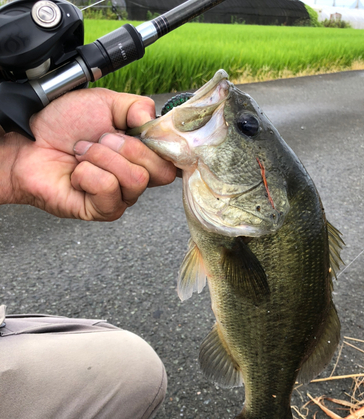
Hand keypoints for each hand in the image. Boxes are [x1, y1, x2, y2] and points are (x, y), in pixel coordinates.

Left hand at [0, 88, 175, 219]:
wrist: (29, 142)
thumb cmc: (62, 124)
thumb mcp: (105, 103)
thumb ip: (138, 106)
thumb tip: (156, 121)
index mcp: (142, 154)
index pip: (176, 160)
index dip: (170, 148)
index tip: (150, 133)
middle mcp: (136, 178)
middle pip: (161, 172)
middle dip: (128, 148)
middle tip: (101, 139)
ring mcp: (121, 197)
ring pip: (135, 180)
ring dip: (103, 158)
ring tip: (83, 153)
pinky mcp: (102, 211)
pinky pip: (109, 190)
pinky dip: (88, 174)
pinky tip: (77, 173)